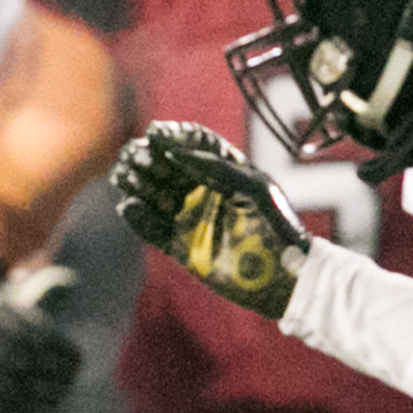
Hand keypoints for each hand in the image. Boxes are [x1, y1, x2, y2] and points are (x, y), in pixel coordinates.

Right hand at [112, 122, 310, 320]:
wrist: (283, 278)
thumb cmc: (277, 227)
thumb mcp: (253, 189)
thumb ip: (215, 168)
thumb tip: (173, 152)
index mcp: (223, 168)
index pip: (190, 142)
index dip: (170, 135)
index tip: (155, 135)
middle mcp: (200, 188)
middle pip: (161, 163)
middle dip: (144, 157)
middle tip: (139, 160)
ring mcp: (187, 216)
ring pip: (148, 191)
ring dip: (135, 182)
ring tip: (129, 181)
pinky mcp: (177, 245)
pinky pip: (148, 227)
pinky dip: (135, 216)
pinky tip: (131, 207)